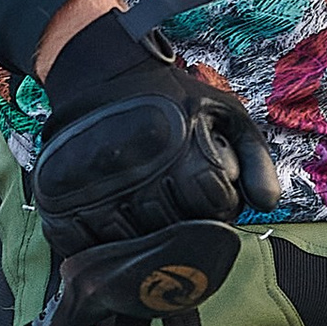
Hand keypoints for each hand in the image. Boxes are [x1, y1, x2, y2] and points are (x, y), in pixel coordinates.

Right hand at [29, 8, 281, 251]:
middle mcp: (137, 171)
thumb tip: (268, 205)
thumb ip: (254, 158)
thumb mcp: (221, 113)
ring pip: (133, 250)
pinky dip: (102, 250)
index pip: (215, 206)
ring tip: (146, 214)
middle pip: (175, 233)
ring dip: (144, 244)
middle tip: (177, 206)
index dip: (219, 204)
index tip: (208, 191)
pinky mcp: (58, 204)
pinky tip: (112, 225)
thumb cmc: (168, 99)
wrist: (98, 73)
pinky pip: (87, 252)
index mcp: (180, 148)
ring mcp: (94, 191)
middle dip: (185, 227)